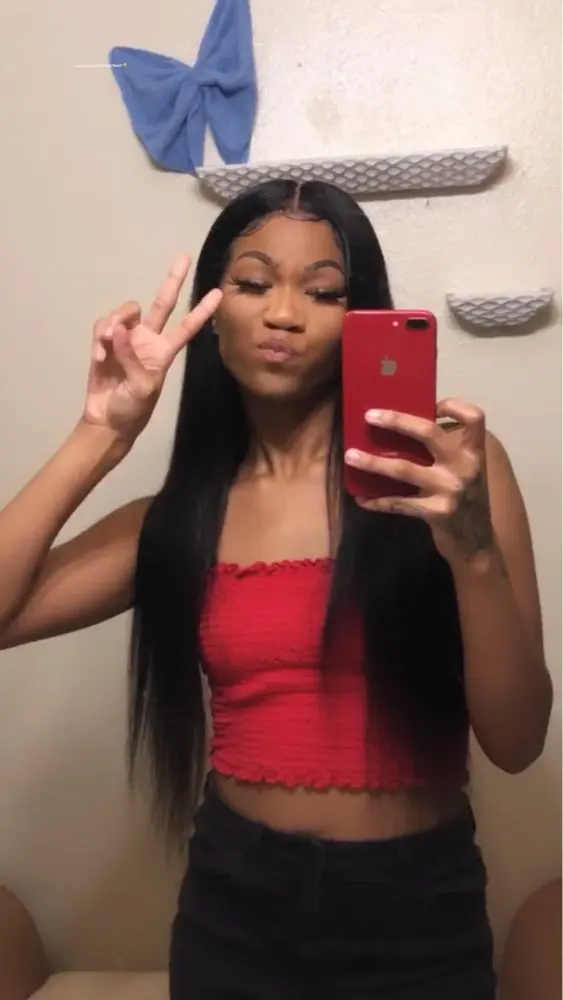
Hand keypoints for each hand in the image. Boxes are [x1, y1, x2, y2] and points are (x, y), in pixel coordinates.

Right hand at [83, 254, 221, 441]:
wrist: (107, 419)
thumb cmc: (132, 408)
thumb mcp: (142, 387)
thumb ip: (132, 357)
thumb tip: (118, 330)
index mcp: (164, 351)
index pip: (187, 327)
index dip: (202, 311)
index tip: (218, 293)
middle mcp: (148, 340)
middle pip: (162, 303)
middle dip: (172, 280)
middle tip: (184, 257)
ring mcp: (126, 339)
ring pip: (125, 312)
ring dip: (116, 321)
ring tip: (108, 341)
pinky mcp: (105, 342)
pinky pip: (103, 327)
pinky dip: (100, 339)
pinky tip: (100, 357)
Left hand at [344, 399, 495, 566]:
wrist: (477, 544)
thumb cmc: (466, 502)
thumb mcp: (465, 473)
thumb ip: (446, 454)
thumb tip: (404, 430)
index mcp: (474, 453)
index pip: (474, 417)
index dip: (453, 405)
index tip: (431, 403)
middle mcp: (465, 468)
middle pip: (429, 432)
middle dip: (397, 420)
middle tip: (370, 416)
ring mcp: (451, 491)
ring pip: (404, 468)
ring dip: (373, 462)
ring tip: (351, 456)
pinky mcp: (436, 513)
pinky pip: (399, 503)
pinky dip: (377, 500)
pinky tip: (362, 498)